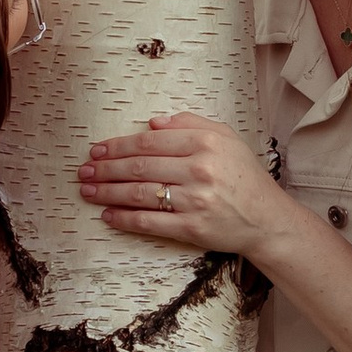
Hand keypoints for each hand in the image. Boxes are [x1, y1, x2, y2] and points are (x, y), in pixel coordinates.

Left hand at [78, 112, 283, 255]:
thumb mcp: (226, 138)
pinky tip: (107, 216)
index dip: (118, 146)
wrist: (267, 219)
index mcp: (205, 143)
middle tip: (83, 171)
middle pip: (139, 167)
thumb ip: (190, 124)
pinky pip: (151, 222)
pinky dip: (125, 219)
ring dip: (107, 192)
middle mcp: (199, 169)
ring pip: (139, 193)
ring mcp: (195, 201)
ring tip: (87, 191)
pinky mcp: (193, 228)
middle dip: (105, 169)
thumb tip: (152, 123)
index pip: (149, 142)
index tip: (97, 149)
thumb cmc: (244, 176)